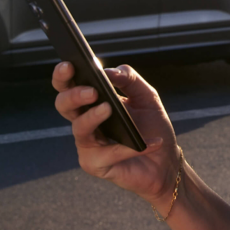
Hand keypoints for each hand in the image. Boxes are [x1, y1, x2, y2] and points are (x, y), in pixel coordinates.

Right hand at [53, 62, 179, 209]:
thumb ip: (129, 79)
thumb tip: (108, 71)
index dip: (64, 75)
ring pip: (79, 128)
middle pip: (64, 105)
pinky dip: (128, 148)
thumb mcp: (146, 96)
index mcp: (93, 102)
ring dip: (93, 117)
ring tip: (108, 108)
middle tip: (92, 91)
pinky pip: (107, 154)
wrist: (165, 160)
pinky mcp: (95, 164)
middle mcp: (85, 122)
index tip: (69, 64)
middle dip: (74, 95)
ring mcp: (88, 144)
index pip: (70, 85)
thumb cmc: (152, 126)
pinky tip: (149, 143)